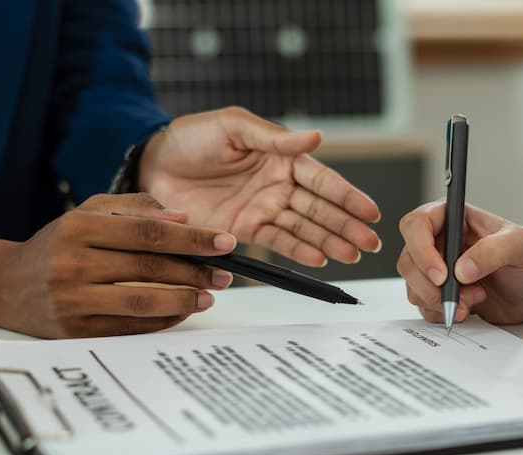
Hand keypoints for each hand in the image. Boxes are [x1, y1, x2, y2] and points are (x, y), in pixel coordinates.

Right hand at [0, 194, 236, 337]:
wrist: (5, 286)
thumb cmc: (56, 245)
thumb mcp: (86, 213)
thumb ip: (133, 208)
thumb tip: (183, 217)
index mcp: (78, 228)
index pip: (147, 233)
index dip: (191, 239)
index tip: (225, 242)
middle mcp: (73, 264)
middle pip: (149, 267)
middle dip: (195, 271)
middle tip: (225, 274)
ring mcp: (73, 301)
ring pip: (142, 302)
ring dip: (183, 300)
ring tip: (208, 296)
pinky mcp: (76, 331)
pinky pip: (130, 327)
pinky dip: (162, 320)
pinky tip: (181, 311)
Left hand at [139, 106, 381, 266]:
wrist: (151, 167)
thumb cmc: (191, 138)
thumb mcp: (233, 127)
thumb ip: (274, 137)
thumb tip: (316, 137)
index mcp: (281, 157)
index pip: (322, 180)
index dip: (348, 196)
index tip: (371, 212)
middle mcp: (278, 186)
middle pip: (320, 209)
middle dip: (347, 226)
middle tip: (370, 243)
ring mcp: (264, 209)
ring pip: (305, 229)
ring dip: (330, 243)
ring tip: (352, 256)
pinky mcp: (245, 230)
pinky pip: (278, 242)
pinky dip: (299, 252)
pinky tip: (320, 259)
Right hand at [396, 201, 522, 325]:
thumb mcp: (520, 245)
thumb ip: (493, 250)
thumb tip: (461, 269)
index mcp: (452, 218)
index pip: (416, 224)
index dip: (422, 249)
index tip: (442, 274)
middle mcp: (438, 242)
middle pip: (408, 260)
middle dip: (430, 285)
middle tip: (459, 296)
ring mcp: (435, 269)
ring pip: (412, 286)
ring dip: (439, 301)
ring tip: (473, 300)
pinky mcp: (438, 293)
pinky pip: (423, 306)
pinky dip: (442, 312)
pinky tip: (469, 308)